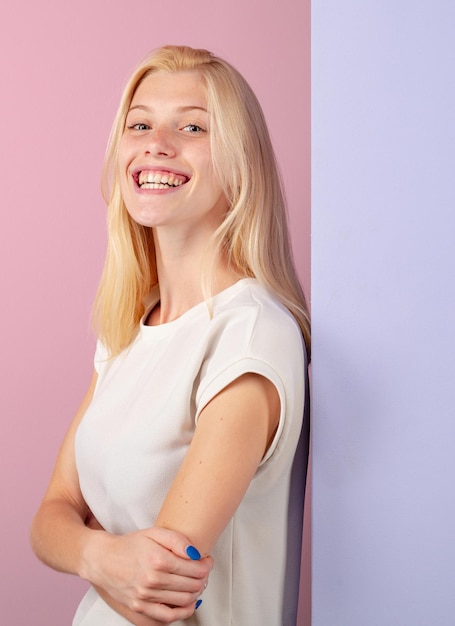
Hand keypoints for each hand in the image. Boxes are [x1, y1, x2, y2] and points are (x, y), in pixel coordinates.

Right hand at [81, 526, 211, 622]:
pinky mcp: (139, 609)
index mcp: (158, 560)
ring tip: (196, 583)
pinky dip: (183, 612)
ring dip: (196, 593)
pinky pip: (168, 618)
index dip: (206, 565)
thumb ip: (177, 540)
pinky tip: (189, 603)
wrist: (103, 560)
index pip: (195, 569)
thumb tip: (196, 552)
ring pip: (184, 601)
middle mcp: (152, 581)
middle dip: (203, 578)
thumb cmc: (129, 546)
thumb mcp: (154, 533)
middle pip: (192, 586)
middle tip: (203, 571)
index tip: (207, 561)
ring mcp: (145, 597)